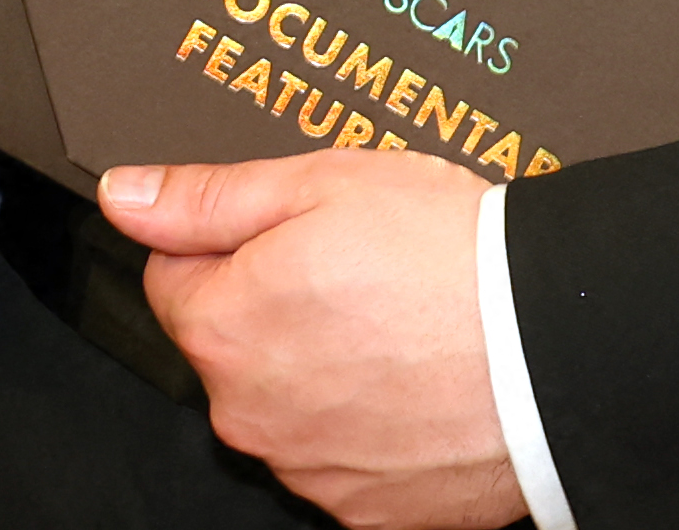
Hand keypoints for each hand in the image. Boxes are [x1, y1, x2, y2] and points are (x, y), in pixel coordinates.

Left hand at [104, 149, 520, 527]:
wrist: (551, 345)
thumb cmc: (448, 256)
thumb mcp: (321, 181)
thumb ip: (208, 196)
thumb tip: (127, 196)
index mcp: (223, 325)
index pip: (177, 276)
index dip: (236, 244)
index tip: (298, 235)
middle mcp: (248, 412)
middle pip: (234, 347)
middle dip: (278, 309)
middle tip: (361, 273)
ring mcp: (306, 469)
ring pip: (289, 406)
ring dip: (324, 371)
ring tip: (402, 328)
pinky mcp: (365, 511)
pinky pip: (344, 460)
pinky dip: (370, 427)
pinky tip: (418, 385)